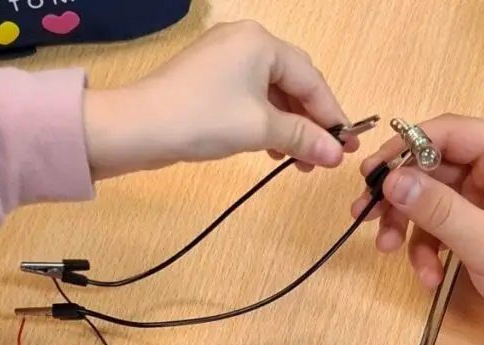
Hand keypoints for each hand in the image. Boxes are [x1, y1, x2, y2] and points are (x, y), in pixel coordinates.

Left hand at [83, 20, 356, 178]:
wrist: (137, 128)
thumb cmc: (202, 119)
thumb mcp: (261, 130)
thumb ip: (303, 138)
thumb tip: (336, 155)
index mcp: (261, 43)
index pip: (312, 79)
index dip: (332, 115)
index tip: (347, 146)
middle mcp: (245, 42)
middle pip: (293, 83)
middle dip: (310, 123)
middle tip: (325, 157)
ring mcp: (225, 60)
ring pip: (272, 94)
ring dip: (288, 128)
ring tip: (298, 163)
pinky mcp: (209, 80)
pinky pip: (250, 99)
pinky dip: (265, 124)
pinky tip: (272, 151)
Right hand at [351, 114, 483, 338]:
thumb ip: (438, 210)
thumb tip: (390, 179)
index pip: (449, 131)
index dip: (406, 146)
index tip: (372, 173)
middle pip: (431, 165)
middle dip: (398, 193)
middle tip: (363, 214)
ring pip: (429, 197)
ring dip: (406, 226)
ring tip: (386, 251)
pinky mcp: (477, 226)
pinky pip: (439, 226)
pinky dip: (427, 249)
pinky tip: (428, 277)